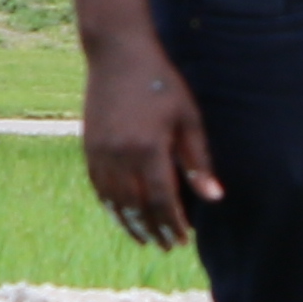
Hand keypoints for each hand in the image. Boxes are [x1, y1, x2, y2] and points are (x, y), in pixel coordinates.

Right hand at [81, 39, 218, 248]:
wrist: (118, 55)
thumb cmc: (161, 84)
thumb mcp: (188, 118)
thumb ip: (198, 161)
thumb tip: (213, 198)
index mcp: (148, 148)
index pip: (162, 200)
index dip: (173, 223)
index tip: (183, 239)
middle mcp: (120, 155)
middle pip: (138, 206)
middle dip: (154, 229)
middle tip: (168, 246)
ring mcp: (101, 152)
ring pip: (115, 201)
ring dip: (131, 223)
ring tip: (146, 239)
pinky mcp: (89, 147)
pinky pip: (99, 186)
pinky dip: (111, 206)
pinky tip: (123, 215)